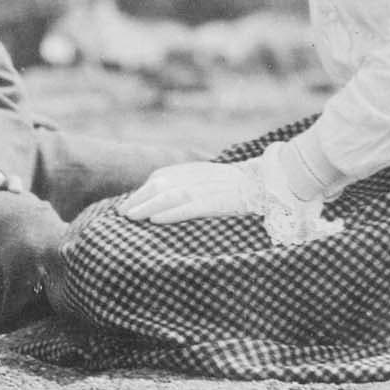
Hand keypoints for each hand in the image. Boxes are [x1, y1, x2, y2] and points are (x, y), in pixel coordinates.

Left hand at [118, 160, 259, 223]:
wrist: (267, 182)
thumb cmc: (235, 186)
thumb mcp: (208, 178)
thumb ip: (186, 183)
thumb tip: (159, 200)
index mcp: (193, 170)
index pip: (160, 177)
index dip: (141, 191)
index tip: (126, 205)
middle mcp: (197, 176)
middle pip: (160, 185)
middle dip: (139, 199)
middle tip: (122, 214)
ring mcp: (208, 188)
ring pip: (171, 195)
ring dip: (149, 206)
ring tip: (133, 217)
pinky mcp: (218, 202)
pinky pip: (191, 207)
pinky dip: (172, 213)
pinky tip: (156, 220)